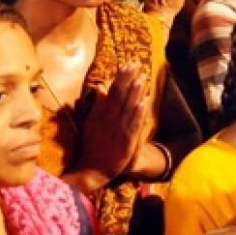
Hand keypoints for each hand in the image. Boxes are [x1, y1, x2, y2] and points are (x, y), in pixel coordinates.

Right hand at [75, 63, 148, 180]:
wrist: (92, 170)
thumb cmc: (93, 144)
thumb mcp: (92, 123)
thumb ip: (98, 105)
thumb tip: (101, 87)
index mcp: (100, 113)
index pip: (112, 91)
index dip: (121, 78)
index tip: (128, 64)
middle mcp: (108, 119)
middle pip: (119, 96)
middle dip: (128, 80)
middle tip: (136, 64)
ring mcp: (117, 130)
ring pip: (127, 109)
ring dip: (134, 94)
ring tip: (140, 79)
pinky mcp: (125, 142)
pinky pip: (132, 125)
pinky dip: (137, 114)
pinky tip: (143, 104)